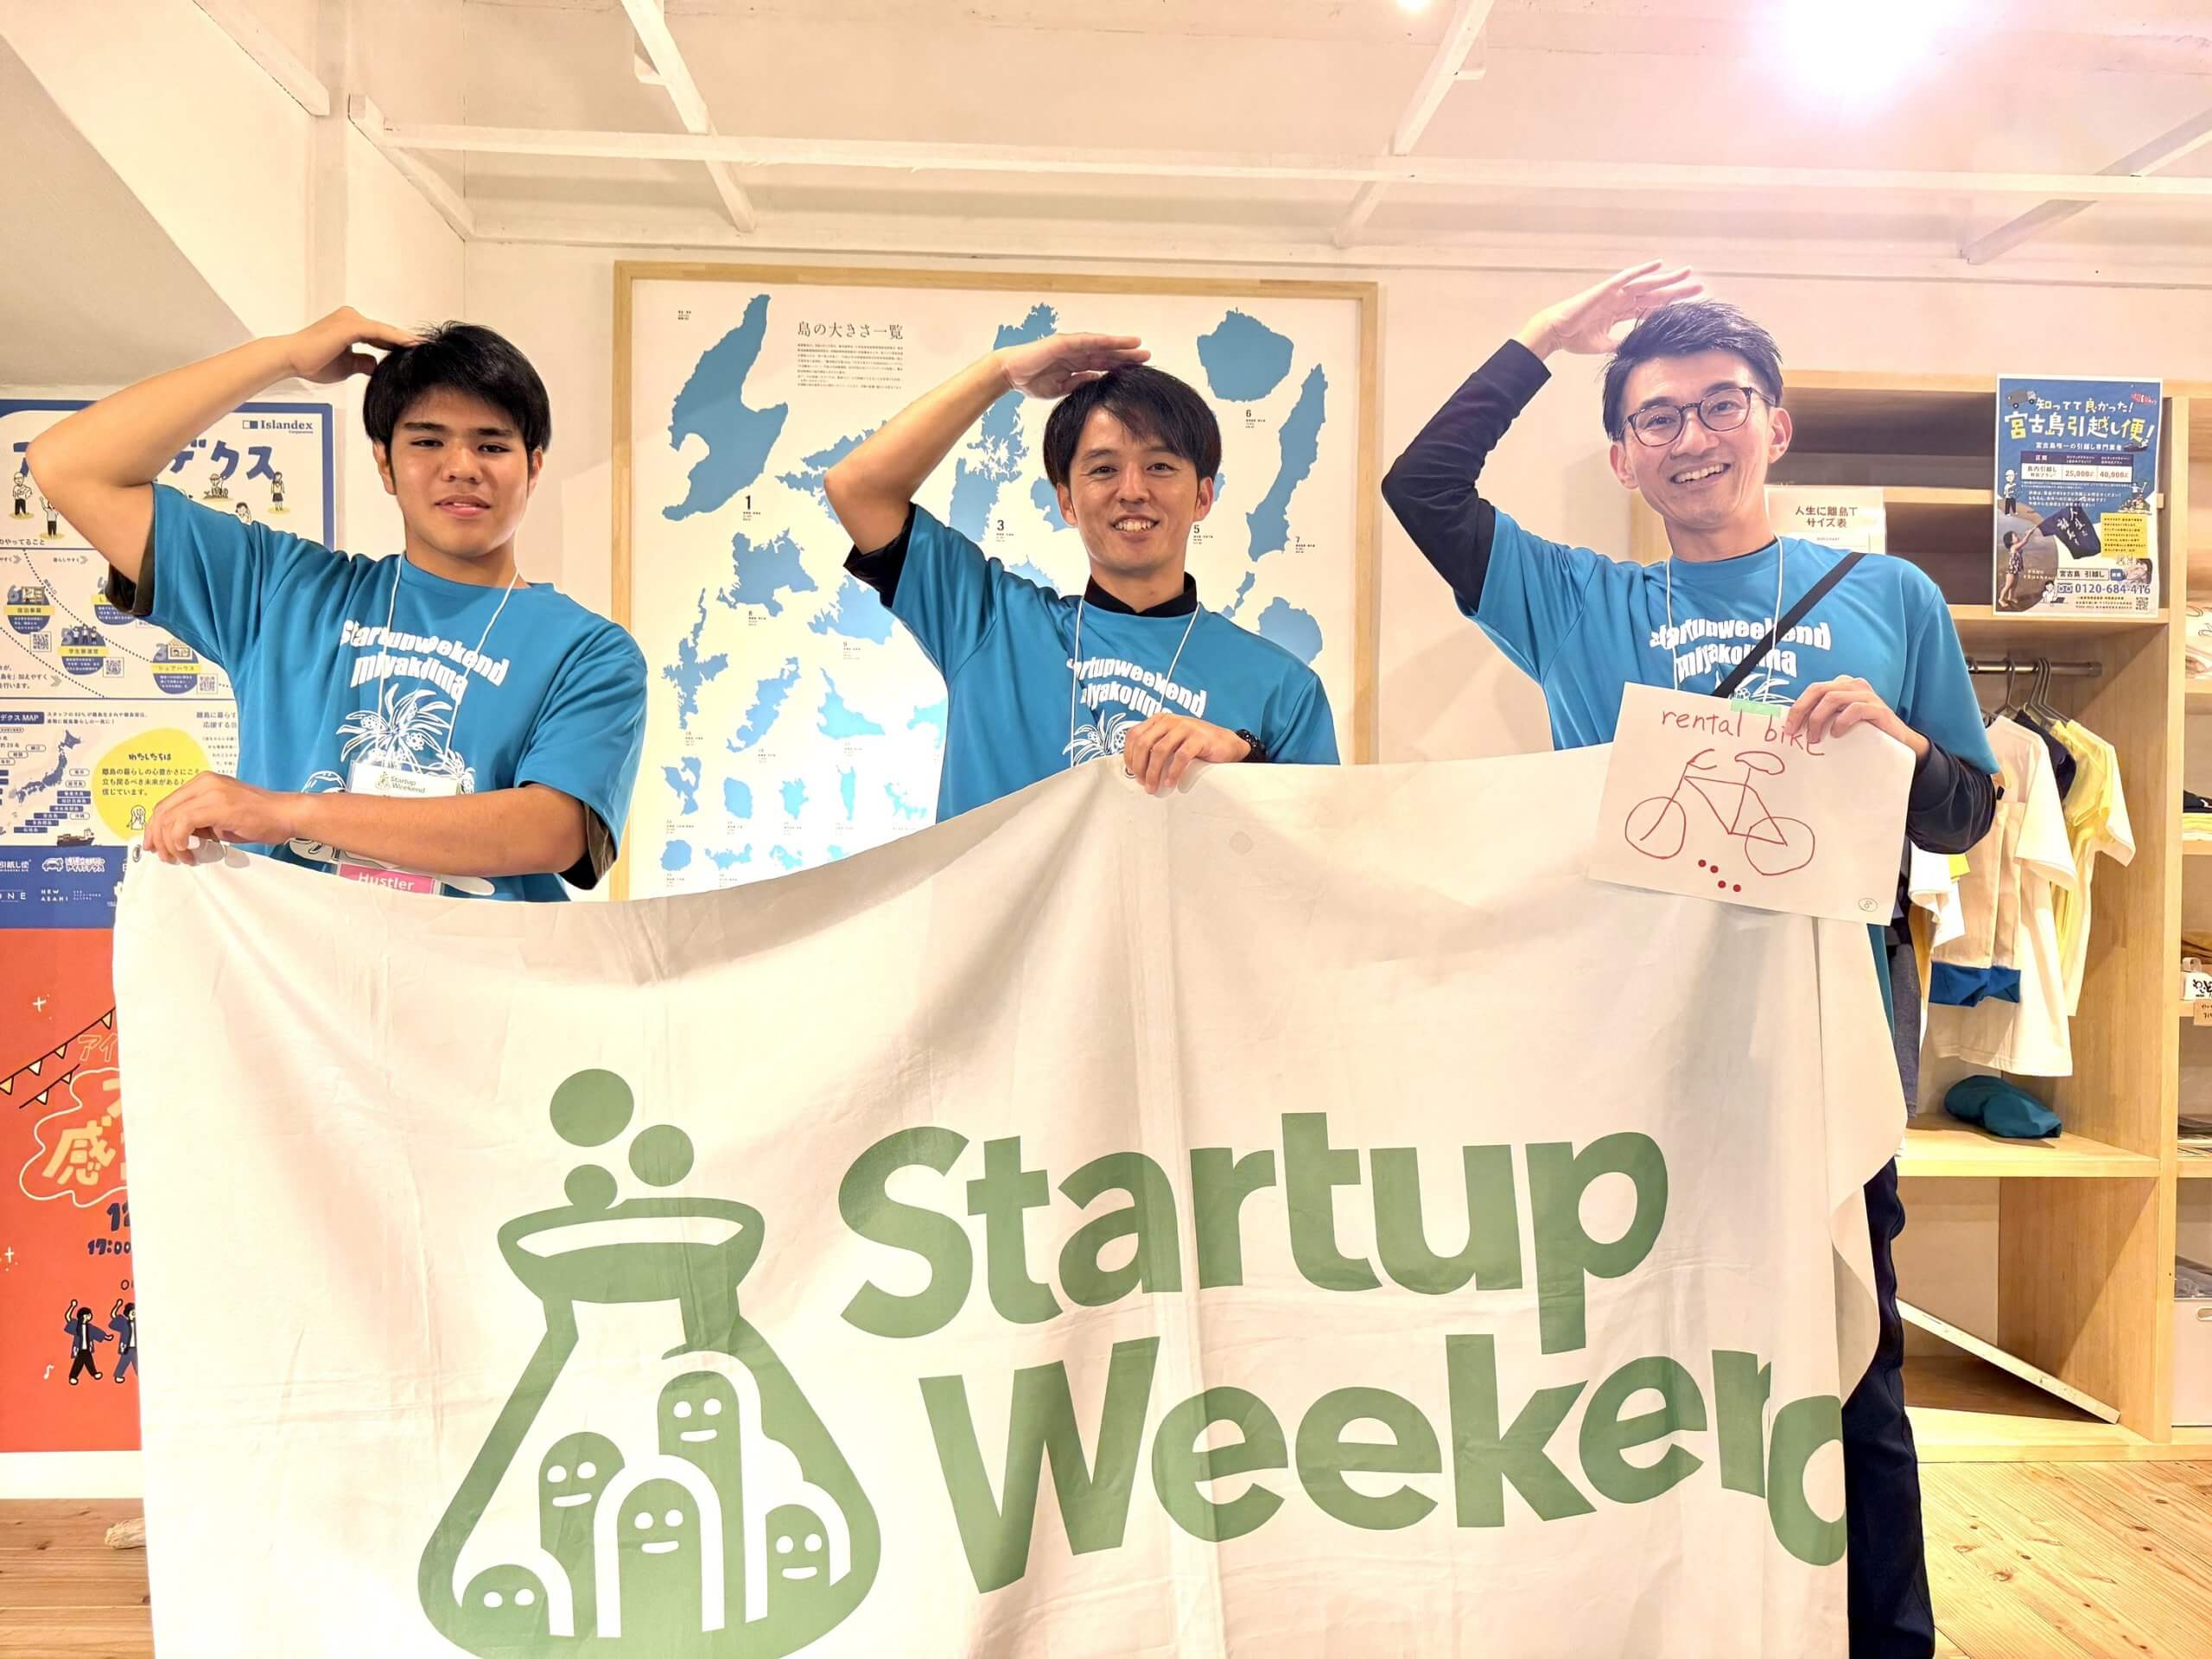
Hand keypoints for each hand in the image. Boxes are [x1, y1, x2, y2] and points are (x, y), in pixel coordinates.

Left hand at [144, 773, 303, 862]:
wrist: (288, 814)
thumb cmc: (262, 818)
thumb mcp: (223, 818)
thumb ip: (200, 821)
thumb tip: (179, 837)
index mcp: (204, 782)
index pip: (168, 804)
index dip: (156, 827)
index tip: (157, 846)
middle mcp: (203, 782)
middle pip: (162, 810)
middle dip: (156, 837)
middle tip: (163, 856)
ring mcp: (210, 791)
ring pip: (169, 818)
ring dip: (169, 843)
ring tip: (181, 858)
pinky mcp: (216, 805)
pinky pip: (182, 824)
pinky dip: (179, 841)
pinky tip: (189, 852)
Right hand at [280, 307, 418, 384]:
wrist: (291, 359)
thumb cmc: (313, 362)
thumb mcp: (346, 365)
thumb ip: (363, 362)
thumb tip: (376, 365)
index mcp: (350, 326)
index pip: (381, 336)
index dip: (399, 345)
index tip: (417, 354)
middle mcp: (351, 318)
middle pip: (385, 331)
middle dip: (406, 342)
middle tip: (429, 349)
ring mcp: (350, 319)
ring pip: (385, 330)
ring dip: (405, 340)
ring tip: (425, 348)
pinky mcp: (350, 326)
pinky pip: (379, 332)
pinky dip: (395, 339)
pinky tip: (411, 346)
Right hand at [1000, 333, 1149, 399]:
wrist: (1010, 374)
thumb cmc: (1031, 381)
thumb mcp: (1061, 388)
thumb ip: (1079, 383)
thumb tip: (1098, 381)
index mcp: (1077, 365)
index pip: (1104, 365)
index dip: (1121, 367)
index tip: (1138, 371)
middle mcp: (1076, 353)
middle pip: (1107, 353)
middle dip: (1126, 355)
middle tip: (1147, 356)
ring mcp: (1070, 346)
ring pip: (1101, 345)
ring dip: (1119, 345)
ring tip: (1138, 345)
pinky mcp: (1063, 343)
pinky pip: (1086, 341)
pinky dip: (1102, 341)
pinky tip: (1115, 342)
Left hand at [1121, 715, 1250, 794]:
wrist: (1227, 744)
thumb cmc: (1197, 745)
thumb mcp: (1173, 741)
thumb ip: (1156, 747)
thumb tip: (1137, 770)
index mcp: (1160, 720)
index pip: (1134, 735)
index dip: (1129, 755)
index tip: (1131, 772)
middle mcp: (1170, 720)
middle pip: (1144, 743)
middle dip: (1139, 766)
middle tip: (1142, 783)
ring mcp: (1185, 727)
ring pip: (1159, 751)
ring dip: (1153, 773)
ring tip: (1153, 787)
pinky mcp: (1199, 738)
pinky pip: (1180, 757)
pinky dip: (1173, 772)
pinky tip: (1170, 783)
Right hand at [1515, 262, 1704, 358]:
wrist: (1555, 333)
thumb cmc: (1574, 337)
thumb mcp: (1604, 344)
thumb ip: (1621, 343)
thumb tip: (1637, 348)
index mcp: (1621, 311)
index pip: (1651, 306)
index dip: (1670, 305)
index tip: (1690, 305)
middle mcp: (1621, 299)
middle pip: (1655, 293)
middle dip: (1677, 290)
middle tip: (1699, 287)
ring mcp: (1614, 293)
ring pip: (1646, 283)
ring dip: (1667, 278)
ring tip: (1687, 273)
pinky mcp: (1606, 290)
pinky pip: (1627, 277)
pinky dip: (1642, 271)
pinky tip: (1658, 265)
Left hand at [1781, 677, 1929, 758]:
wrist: (1899, 743)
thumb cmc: (1864, 732)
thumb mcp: (1839, 721)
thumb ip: (1822, 718)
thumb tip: (1794, 728)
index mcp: (1842, 686)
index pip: (1813, 690)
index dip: (1797, 707)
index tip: (1788, 729)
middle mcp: (1853, 685)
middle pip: (1819, 690)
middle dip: (1802, 711)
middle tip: (1796, 733)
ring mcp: (1867, 695)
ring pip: (1833, 698)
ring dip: (1818, 719)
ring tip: (1815, 739)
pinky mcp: (1878, 708)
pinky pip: (1854, 709)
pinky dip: (1841, 722)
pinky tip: (1837, 734)